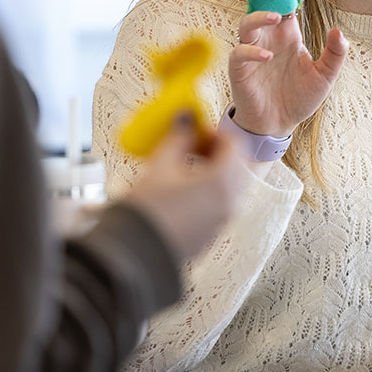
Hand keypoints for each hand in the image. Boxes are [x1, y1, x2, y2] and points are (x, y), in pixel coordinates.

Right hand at [123, 119, 247, 261]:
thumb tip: (185, 118)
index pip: (234, 145)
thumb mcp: (161, 164)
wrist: (135, 252)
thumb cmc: (148, 211)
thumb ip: (179, 137)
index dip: (215, 132)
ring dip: (213, 168)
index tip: (195, 129)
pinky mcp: (211, 232)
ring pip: (229, 184)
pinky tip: (181, 187)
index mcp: (222, 183)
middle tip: (192, 143)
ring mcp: (222, 220)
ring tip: (183, 164)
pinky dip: (209, 188)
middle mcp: (229, 203)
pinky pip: (220, 202)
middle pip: (236, 165)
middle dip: (216, 150)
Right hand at [227, 11, 348, 138]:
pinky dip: (251, 51)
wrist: (279, 124)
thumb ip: (334, 54)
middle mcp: (269, 40)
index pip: (284, 8)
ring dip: (258, 18)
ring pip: (246, 24)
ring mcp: (252, 53)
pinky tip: (266, 56)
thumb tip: (338, 31)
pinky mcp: (240, 70)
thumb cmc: (300, 98)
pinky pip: (240, 53)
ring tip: (274, 18)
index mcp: (288, 37)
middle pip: (262, 9)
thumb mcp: (324, 76)